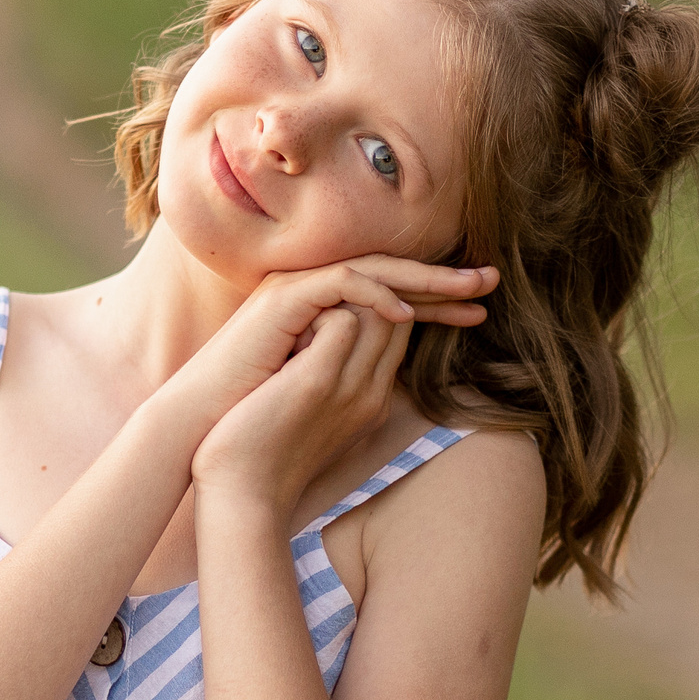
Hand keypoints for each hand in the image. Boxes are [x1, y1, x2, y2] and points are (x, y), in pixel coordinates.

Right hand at [172, 256, 495, 425]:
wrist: (208, 431)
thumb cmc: (259, 420)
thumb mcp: (324, 390)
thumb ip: (354, 369)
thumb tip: (392, 371)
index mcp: (325, 312)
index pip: (392, 296)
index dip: (438, 302)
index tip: (481, 313)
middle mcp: (312, 292)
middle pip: (390, 273)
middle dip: (443, 278)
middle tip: (490, 281)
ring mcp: (296, 291)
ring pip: (372, 268)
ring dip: (423, 278)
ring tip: (465, 288)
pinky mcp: (282, 299)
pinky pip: (339, 283)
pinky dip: (375, 293)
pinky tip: (407, 313)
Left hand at [190, 299, 411, 518]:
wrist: (241, 494)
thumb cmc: (265, 453)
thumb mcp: (309, 417)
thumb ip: (329, 385)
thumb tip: (323, 349)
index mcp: (371, 403)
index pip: (396, 334)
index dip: (389, 301)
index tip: (359, 285)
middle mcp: (371, 394)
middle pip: (398, 318)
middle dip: (389, 287)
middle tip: (346, 277)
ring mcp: (349, 387)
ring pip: (376, 313)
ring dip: (346, 297)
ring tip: (308, 307)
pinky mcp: (318, 379)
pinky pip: (342, 320)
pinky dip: (320, 310)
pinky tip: (293, 325)